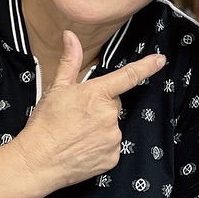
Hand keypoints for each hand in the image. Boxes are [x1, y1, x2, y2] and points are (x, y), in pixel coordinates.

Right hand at [14, 31, 166, 189]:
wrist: (37, 161)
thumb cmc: (45, 124)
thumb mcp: (56, 88)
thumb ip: (70, 60)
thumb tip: (70, 36)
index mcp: (97, 94)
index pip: (128, 76)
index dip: (147, 66)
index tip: (161, 59)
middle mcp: (109, 115)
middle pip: (113, 105)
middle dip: (100, 107)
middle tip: (78, 116)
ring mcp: (112, 138)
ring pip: (112, 126)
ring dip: (100, 127)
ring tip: (77, 134)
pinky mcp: (112, 157)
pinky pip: (111, 146)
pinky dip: (100, 146)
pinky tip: (82, 148)